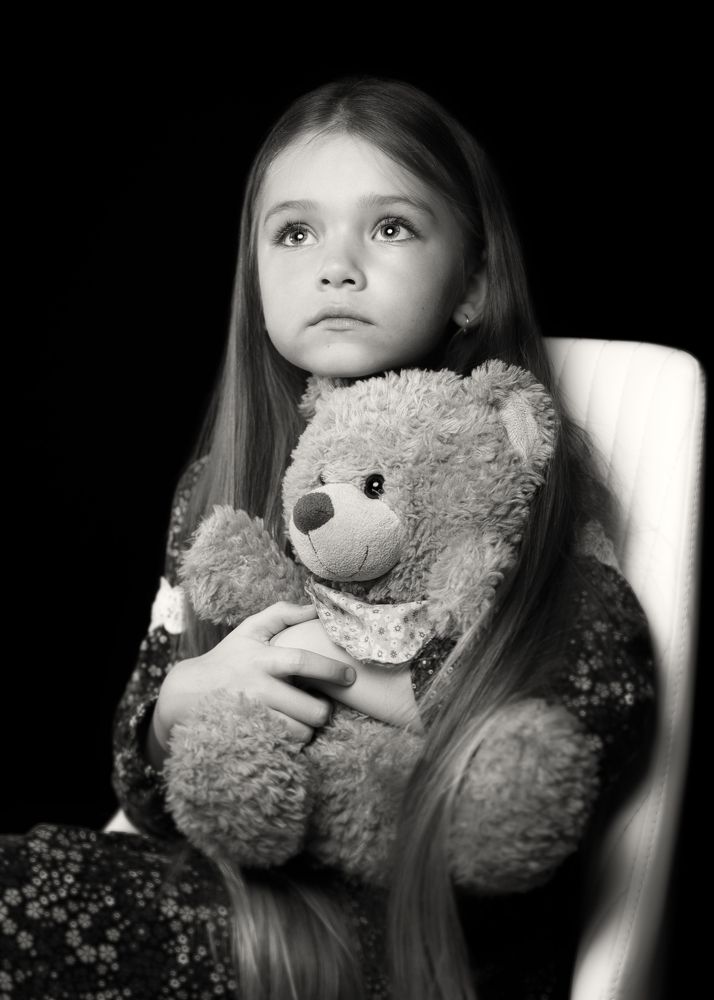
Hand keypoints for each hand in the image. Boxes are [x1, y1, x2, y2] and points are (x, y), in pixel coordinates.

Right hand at [149, 602, 356, 766]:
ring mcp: (252, 715)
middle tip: (325, 706)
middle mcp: (257, 688)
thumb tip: (314, 608)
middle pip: (307, 708)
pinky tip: (289, 731)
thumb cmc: (228, 657)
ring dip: (309, 729)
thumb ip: (282, 614)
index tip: (350, 676)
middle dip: (324, 711)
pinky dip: (291, 743)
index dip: (329, 669)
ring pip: (297, 732)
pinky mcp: (247, 736)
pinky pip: (282, 747)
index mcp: (262, 659)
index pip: (301, 662)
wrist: (187, 692)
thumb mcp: (250, 630)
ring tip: (304, 719)